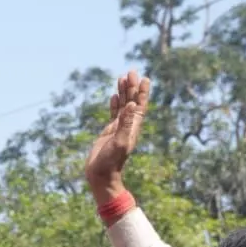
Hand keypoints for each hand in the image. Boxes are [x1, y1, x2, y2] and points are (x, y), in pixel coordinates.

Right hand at [84, 70, 150, 203]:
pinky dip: (114, 104)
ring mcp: (118, 128)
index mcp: (133, 127)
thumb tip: (132, 105)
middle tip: (131, 72)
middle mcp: (128, 126)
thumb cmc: (111, 161)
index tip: (144, 78)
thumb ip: (125, 123)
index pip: (140, 105)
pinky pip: (113, 114)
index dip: (142, 92)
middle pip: (132, 102)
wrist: (101, 175)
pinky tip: (113, 96)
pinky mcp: (109, 132)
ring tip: (122, 78)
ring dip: (123, 92)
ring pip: (122, 106)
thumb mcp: (119, 141)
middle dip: (132, 87)